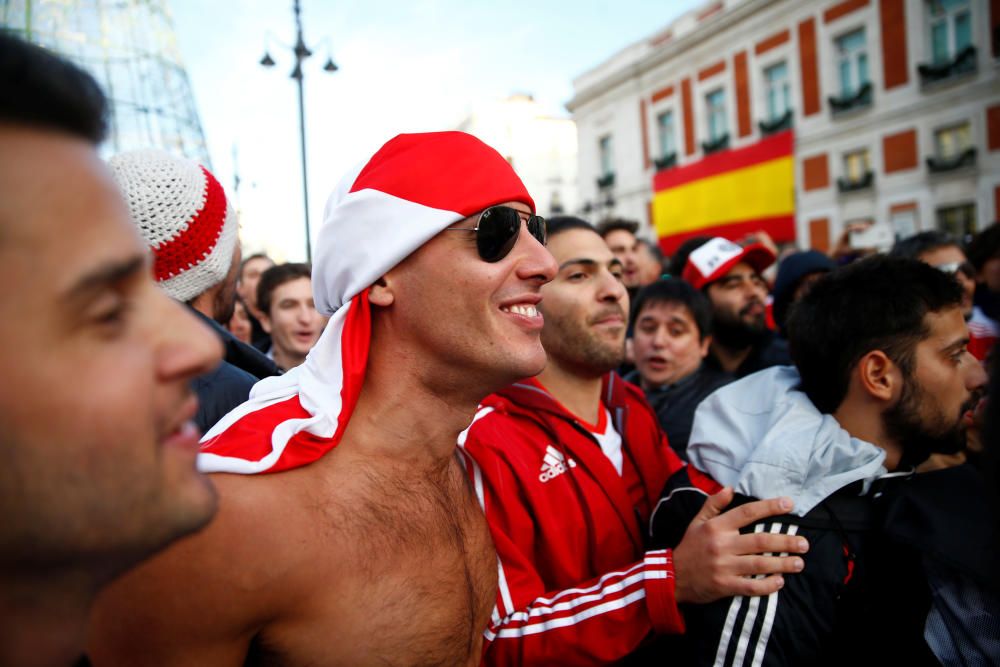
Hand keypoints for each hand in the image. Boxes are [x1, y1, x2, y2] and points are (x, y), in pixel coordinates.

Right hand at [673, 487, 807, 603]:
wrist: (672, 576)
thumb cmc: (689, 547)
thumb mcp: (697, 521)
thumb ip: (713, 504)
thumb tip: (730, 488)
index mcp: (716, 526)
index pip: (747, 512)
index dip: (769, 507)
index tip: (789, 504)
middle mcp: (721, 545)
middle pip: (759, 541)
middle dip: (785, 542)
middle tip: (804, 543)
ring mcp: (723, 566)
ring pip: (759, 564)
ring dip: (782, 564)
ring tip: (799, 563)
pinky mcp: (724, 585)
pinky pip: (751, 587)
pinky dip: (767, 586)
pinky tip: (780, 582)